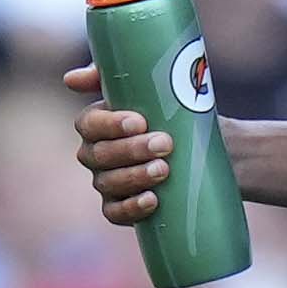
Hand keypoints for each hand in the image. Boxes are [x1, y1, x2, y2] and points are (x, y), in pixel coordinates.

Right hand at [63, 63, 169, 222]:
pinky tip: (152, 200)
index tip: (139, 121)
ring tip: (164, 170)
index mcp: (99, 124)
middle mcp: (97, 154)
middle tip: (165, 144)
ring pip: (108, 183)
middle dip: (131, 150)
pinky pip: (114, 213)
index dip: (110, 125)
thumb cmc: (180, 114)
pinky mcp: (121, 208)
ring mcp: (107, 182)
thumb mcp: (159, 87)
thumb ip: (120, 73)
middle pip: (99, 155)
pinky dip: (131, 207)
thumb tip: (71, 79)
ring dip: (135, 176)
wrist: (215, 152)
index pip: (89, 124)